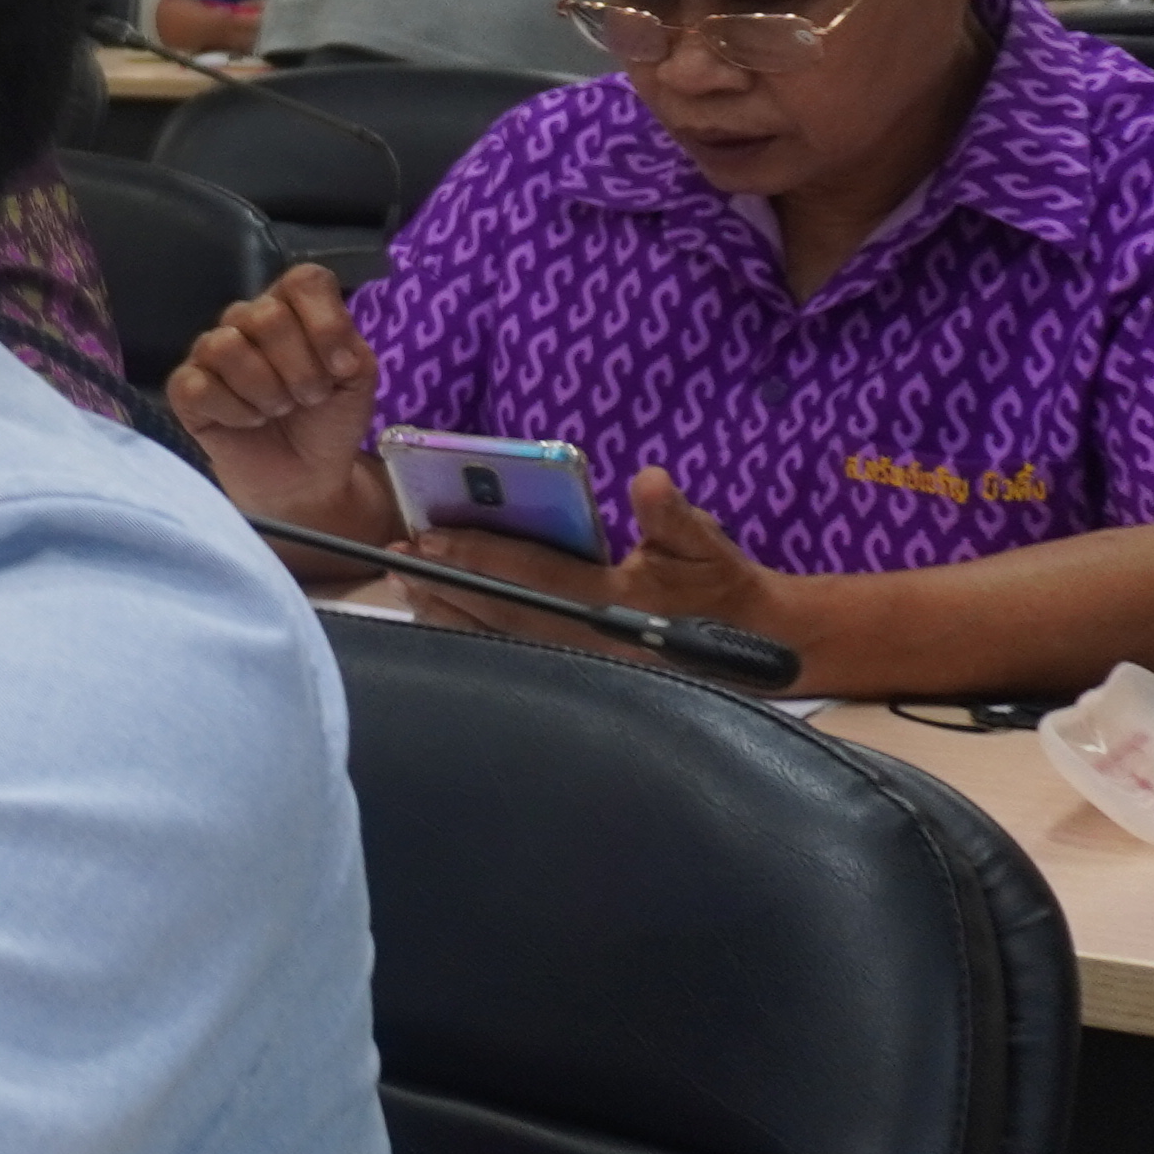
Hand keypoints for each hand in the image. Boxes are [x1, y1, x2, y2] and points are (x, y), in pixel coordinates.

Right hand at [164, 263, 382, 514]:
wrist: (305, 476)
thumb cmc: (329, 420)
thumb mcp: (358, 380)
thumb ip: (350, 349)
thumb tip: (332, 354)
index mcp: (293, 308)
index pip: (303, 280)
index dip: (325, 322)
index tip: (341, 369)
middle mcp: (247, 321)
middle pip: (266, 315)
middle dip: (298, 368)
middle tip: (308, 399)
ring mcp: (210, 352)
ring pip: (226, 346)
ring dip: (265, 390)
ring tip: (277, 411)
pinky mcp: (185, 389)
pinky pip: (198, 385)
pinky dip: (233, 411)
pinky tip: (247, 422)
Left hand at [413, 472, 796, 664]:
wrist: (756, 647)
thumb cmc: (721, 586)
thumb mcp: (706, 545)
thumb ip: (675, 517)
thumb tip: (649, 481)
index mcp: (614, 604)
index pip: (535, 576)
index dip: (481, 556)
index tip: (432, 537)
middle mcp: (588, 640)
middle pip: (501, 614)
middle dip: (446, 586)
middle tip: (398, 557)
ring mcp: (578, 662)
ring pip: (497, 640)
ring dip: (447, 613)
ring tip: (403, 582)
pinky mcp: (573, 671)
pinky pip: (508, 653)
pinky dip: (469, 633)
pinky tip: (439, 612)